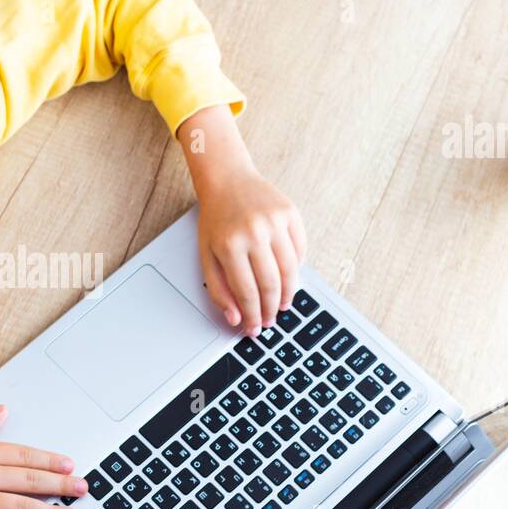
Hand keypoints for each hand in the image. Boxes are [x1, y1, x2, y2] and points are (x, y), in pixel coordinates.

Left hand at [196, 170, 306, 333]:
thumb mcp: (207, 254)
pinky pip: (300, 250)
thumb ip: (219, 289)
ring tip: (282, 305)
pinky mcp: (290, 213)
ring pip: (290, 270)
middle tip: (270, 321)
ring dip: (288, 294)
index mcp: (229, 245)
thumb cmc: (216, 220)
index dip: (252, 315)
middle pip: (271, 284)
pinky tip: (288, 278)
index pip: (247, 292)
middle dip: (271, 310)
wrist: (228, 180)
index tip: (254, 328)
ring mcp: (275, 221)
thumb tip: (235, 319)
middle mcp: (254, 233)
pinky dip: (297, 268)